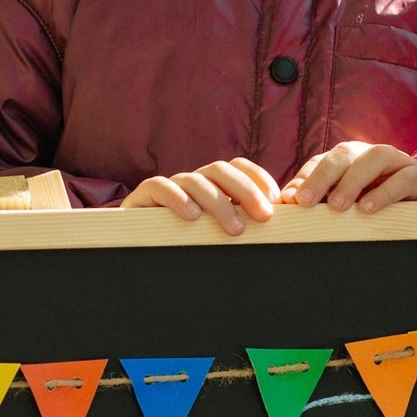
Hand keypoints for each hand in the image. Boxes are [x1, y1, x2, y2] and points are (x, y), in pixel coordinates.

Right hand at [121, 157, 279, 235]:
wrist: (135, 250)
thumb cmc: (183, 245)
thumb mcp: (215, 235)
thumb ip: (239, 225)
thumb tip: (280, 227)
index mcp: (211, 185)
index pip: (237, 166)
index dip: (258, 178)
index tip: (276, 200)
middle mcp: (191, 181)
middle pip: (220, 170)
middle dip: (246, 191)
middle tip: (264, 217)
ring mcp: (168, 186)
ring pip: (195, 180)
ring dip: (218, 203)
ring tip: (234, 229)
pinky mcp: (143, 196)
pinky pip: (159, 186)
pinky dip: (177, 198)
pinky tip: (191, 216)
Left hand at [281, 142, 416, 212]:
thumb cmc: (379, 213)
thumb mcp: (348, 208)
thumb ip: (321, 201)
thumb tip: (288, 201)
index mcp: (351, 160)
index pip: (322, 161)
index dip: (305, 177)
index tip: (290, 200)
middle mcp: (372, 155)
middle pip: (344, 154)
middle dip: (322, 176)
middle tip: (305, 202)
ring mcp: (399, 162)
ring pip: (375, 158)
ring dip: (352, 181)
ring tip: (337, 206)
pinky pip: (404, 178)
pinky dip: (385, 192)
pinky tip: (369, 208)